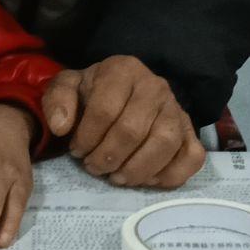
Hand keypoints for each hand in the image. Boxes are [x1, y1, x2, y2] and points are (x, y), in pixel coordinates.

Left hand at [42, 56, 205, 188]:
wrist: (122, 91)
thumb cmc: (92, 92)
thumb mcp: (67, 87)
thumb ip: (57, 100)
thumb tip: (61, 126)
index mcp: (123, 70)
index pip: (105, 110)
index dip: (87, 138)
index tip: (77, 151)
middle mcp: (155, 86)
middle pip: (133, 130)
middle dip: (108, 157)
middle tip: (94, 167)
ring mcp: (176, 109)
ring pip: (165, 144)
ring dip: (137, 169)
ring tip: (117, 178)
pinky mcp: (190, 131)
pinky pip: (192, 157)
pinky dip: (172, 175)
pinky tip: (148, 179)